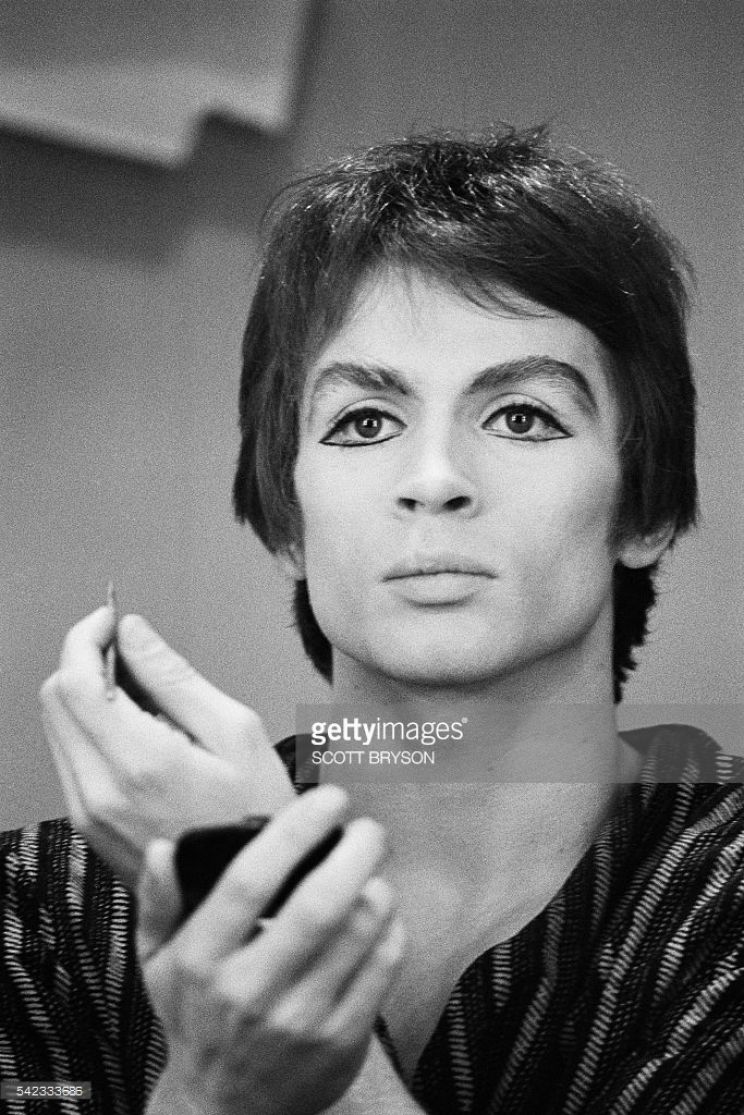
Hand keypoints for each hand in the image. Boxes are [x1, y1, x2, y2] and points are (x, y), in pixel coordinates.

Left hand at [39, 605, 294, 888]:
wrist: (255, 895)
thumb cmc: (258, 815)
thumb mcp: (236, 731)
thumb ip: (175, 678)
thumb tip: (134, 633)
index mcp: (139, 762)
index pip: (75, 680)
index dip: (86, 636)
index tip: (111, 619)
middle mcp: (99, 790)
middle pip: (56, 699)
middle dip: (84, 660)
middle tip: (129, 651)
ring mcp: (88, 812)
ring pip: (57, 727)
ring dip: (86, 695)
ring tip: (143, 697)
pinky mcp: (88, 825)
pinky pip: (70, 758)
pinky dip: (91, 730)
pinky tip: (137, 732)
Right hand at [139, 785, 404, 1114]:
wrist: (224, 1109)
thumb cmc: (195, 1018)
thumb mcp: (156, 964)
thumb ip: (158, 902)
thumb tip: (163, 847)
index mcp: (202, 960)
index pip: (250, 880)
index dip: (294, 830)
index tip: (326, 799)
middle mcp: (250, 991)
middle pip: (318, 905)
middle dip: (355, 852)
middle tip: (368, 828)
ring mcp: (299, 1020)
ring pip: (359, 933)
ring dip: (378, 887)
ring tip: (374, 869)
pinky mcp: (340, 1042)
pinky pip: (382, 968)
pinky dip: (391, 929)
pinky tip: (383, 914)